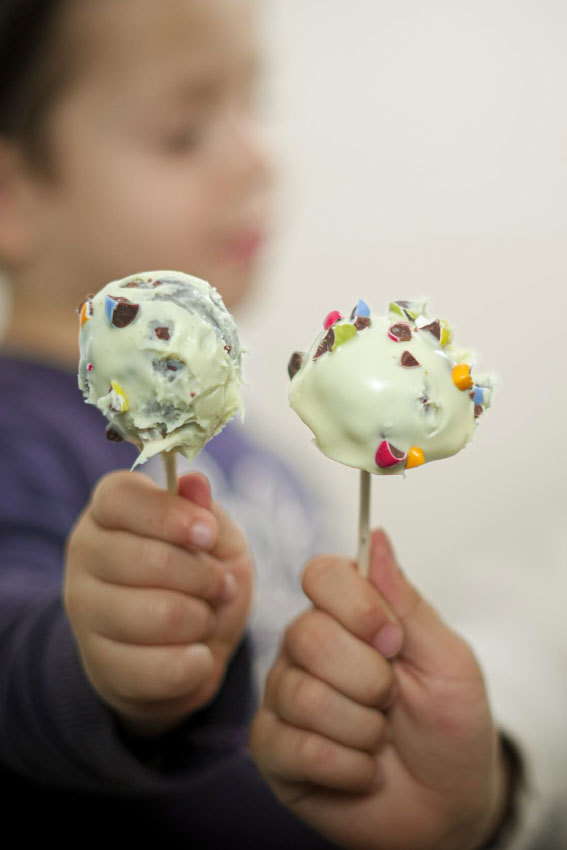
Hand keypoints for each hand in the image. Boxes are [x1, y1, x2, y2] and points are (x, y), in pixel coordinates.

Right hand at [65, 470, 252, 736]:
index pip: (121, 497)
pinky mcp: (98, 664)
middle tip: (224, 585)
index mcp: (109, 508)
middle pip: (149, 560)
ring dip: (202, 620)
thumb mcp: (216, 538)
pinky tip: (198, 655)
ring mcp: (84, 610)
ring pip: (158, 615)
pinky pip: (158, 668)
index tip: (208, 534)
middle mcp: (85, 552)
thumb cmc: (198, 576)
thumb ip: (206, 512)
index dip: (170, 515)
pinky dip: (195, 663)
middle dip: (205, 577)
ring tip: (206, 618)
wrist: (182, 645)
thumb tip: (194, 483)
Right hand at [250, 530, 507, 849]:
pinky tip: (362, 770)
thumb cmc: (450, 726)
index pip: (321, 574)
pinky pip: (294, 746)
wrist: (446, 807)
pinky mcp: (273, 749)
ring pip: (302, 693)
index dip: (357, 606)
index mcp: (347, 615)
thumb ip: (407, 602)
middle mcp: (306, 647)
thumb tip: (377, 536)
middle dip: (369, 679)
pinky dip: (346, 767)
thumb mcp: (447, 660)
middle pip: (307, 633)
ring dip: (362, 728)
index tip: (394, 640)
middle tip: (392, 700)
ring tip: (379, 740)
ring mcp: (284, 697)